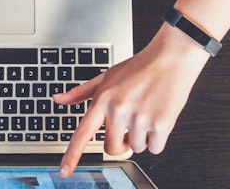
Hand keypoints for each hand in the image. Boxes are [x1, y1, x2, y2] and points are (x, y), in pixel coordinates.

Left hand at [54, 24, 210, 176]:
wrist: (171, 58)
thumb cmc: (139, 67)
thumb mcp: (106, 76)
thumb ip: (81, 92)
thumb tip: (58, 99)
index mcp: (103, 100)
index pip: (83, 133)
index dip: (72, 154)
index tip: (64, 171)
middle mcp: (119, 110)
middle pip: (112, 148)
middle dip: (122, 142)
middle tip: (130, 123)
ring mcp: (140, 118)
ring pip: (136, 148)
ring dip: (142, 137)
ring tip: (146, 111)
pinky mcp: (161, 124)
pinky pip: (155, 148)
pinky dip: (158, 138)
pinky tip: (158, 116)